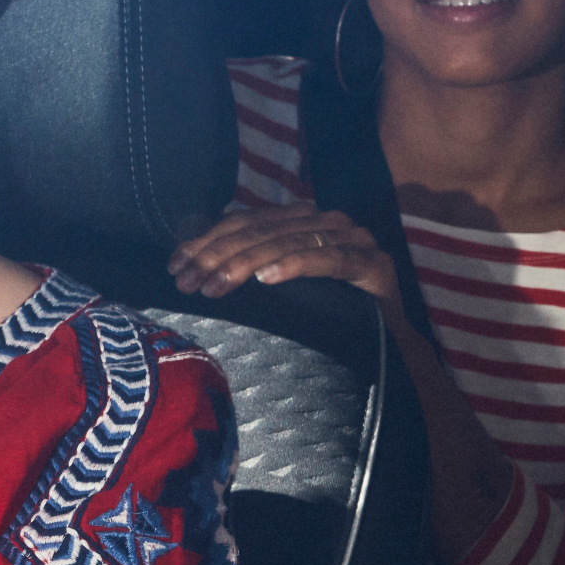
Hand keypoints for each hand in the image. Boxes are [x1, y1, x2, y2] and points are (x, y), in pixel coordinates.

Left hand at [168, 204, 400, 313]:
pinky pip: (327, 260)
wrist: (389, 345)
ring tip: (215, 285)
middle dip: (217, 255)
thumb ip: (249, 269)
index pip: (245, 222)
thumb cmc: (328, 317)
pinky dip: (294, 265)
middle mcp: (325, 221)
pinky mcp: (371, 264)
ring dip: (245, 263)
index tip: (175, 265)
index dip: (207, 240)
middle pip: (261, 230)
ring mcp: (351, 239)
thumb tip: (195, 266)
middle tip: (187, 281)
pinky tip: (266, 278)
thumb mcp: (279, 290)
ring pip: (287, 242)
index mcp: (300, 220)